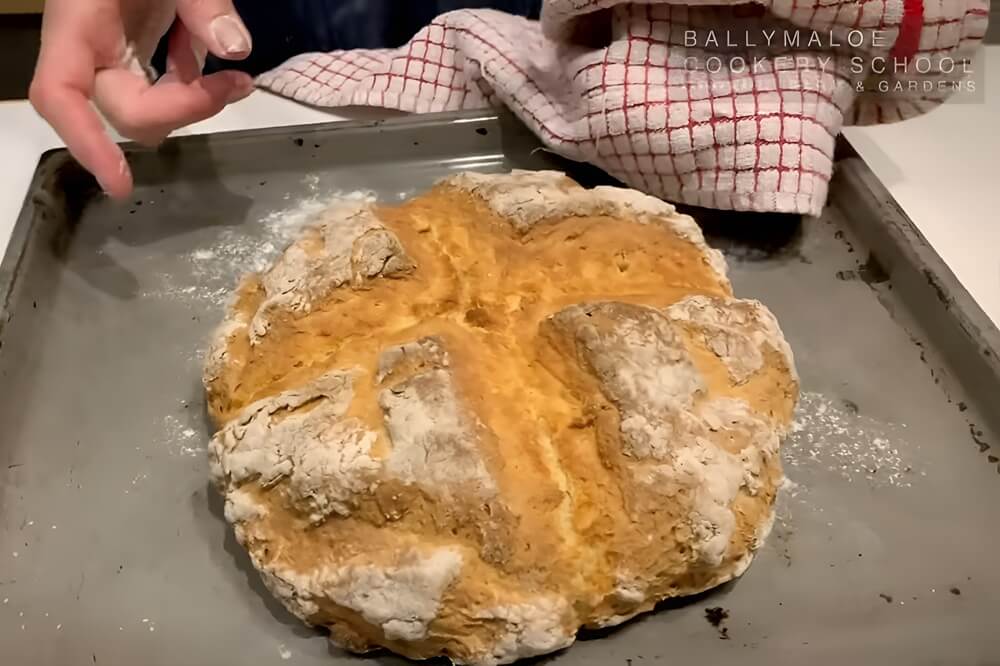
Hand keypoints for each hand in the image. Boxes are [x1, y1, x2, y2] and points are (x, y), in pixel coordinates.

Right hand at [29, 0, 254, 198]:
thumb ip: (201, 2)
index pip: (62, 95)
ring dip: (193, 101)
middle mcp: (90, 44)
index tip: (121, 184)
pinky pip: (160, 84)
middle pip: (125, 111)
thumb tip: (234, 49)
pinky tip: (210, 57)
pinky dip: (189, 81)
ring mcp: (112, 47)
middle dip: (184, 110)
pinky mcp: (134, 45)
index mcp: (79, 22)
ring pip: (148, 106)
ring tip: (237, 77)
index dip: (86, 143)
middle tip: (237, 84)